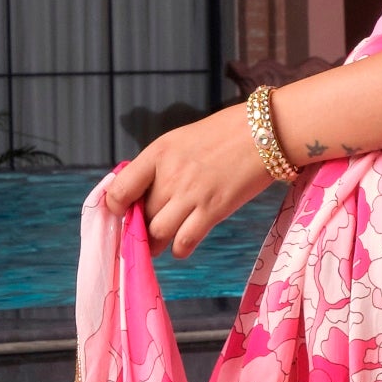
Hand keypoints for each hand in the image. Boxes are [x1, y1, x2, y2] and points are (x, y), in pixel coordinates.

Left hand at [98, 102, 279, 257]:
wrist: (265, 132)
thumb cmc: (225, 133)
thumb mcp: (182, 140)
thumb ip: (160, 165)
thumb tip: (143, 193)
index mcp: (158, 153)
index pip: (120, 190)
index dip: (116, 207)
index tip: (122, 211)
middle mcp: (170, 175)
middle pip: (142, 214)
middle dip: (142, 226)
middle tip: (148, 229)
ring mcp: (192, 195)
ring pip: (158, 233)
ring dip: (156, 243)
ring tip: (159, 244)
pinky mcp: (213, 210)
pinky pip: (184, 242)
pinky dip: (179, 249)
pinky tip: (182, 245)